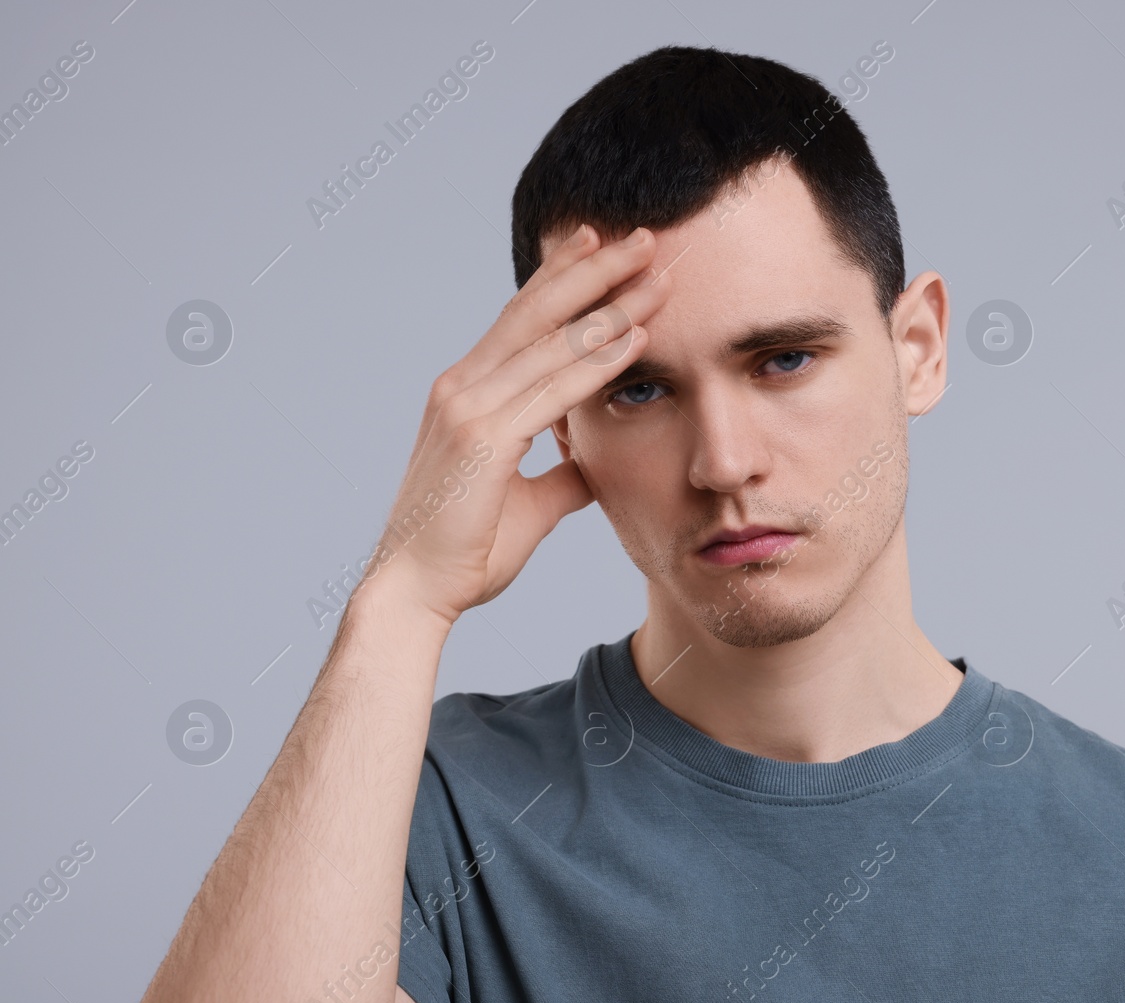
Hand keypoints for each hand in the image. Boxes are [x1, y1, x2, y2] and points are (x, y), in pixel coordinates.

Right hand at [360, 224, 669, 626]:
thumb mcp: (527, 502)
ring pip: (551, 341)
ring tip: (657, 275)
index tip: (600, 245)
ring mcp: (468, 407)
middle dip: (594, 269)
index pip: (522, 319)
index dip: (563, 278)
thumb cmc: (464, 550)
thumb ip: (561, 472)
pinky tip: (637, 337)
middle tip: (643, 237)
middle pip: (538, 310)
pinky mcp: (483, 437)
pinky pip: (555, 389)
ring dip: (610, 304)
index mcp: (465, 393)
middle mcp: (462, 387)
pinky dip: (599, 361)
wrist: (417, 592)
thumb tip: (592, 461)